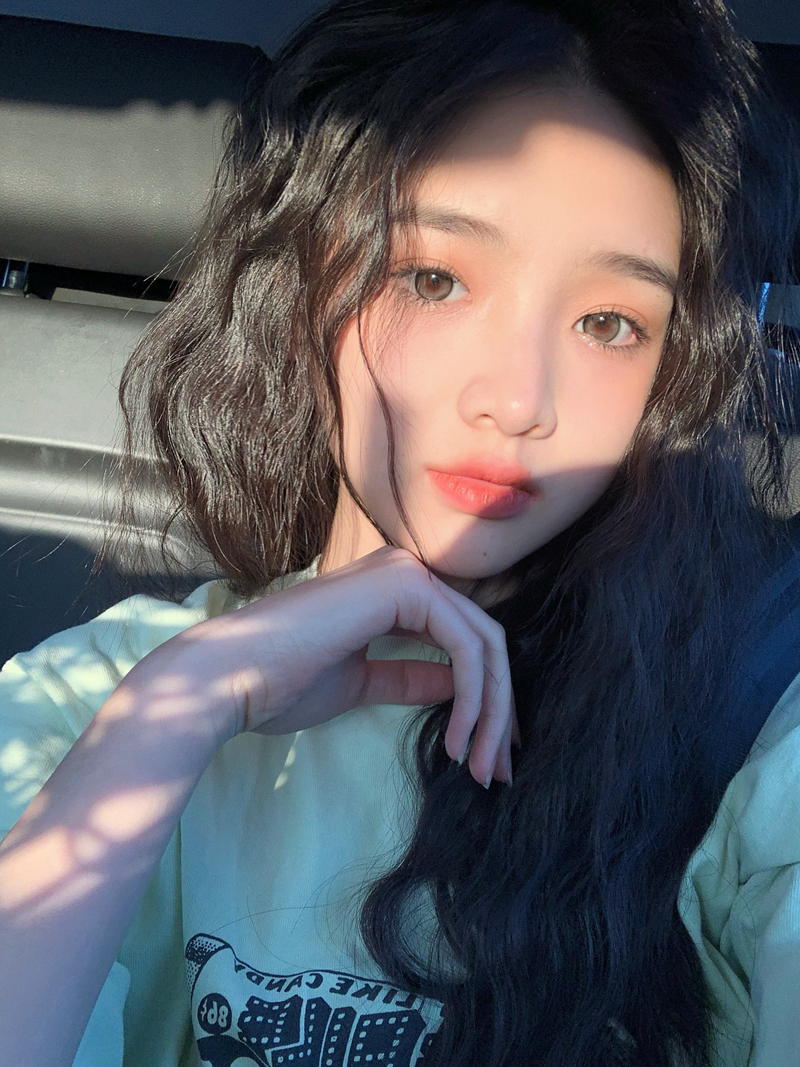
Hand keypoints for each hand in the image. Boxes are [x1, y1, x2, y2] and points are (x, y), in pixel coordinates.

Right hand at [140, 546, 518, 787]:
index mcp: (393, 590)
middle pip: (484, 642)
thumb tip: (457, 688)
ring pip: (484, 644)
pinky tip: (458, 740)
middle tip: (499, 771)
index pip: (462, 641)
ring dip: (492, 712)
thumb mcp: (360, 684)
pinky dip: (474, 698)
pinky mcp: (404, 586)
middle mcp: (405, 572)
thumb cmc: (277, 684)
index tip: (487, 756)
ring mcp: (406, 573)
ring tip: (481, 767)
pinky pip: (466, 646)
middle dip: (500, 710)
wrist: (227, 679)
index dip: (487, 701)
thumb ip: (409, 678)